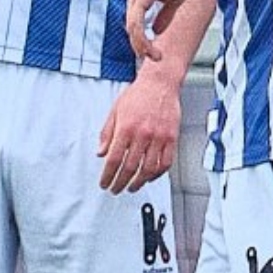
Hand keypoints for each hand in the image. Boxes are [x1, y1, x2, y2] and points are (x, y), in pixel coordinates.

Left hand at [97, 64, 181, 192]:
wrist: (160, 83)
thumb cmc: (138, 94)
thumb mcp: (115, 111)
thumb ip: (107, 133)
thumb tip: (100, 152)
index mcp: (126, 128)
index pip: (114, 159)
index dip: (108, 175)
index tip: (104, 183)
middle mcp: (143, 134)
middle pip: (130, 167)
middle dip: (120, 182)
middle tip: (116, 189)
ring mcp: (159, 137)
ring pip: (148, 169)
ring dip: (138, 182)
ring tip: (132, 187)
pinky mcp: (172, 138)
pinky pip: (166, 162)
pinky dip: (157, 174)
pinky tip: (150, 177)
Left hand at [125, 0, 197, 63]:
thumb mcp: (173, 0)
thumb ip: (164, 15)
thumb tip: (156, 31)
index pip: (135, 22)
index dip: (141, 39)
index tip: (153, 50)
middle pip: (131, 28)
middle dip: (140, 46)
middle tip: (155, 58)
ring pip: (132, 29)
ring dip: (142, 46)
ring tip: (155, 57)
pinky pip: (136, 24)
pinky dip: (142, 39)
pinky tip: (150, 48)